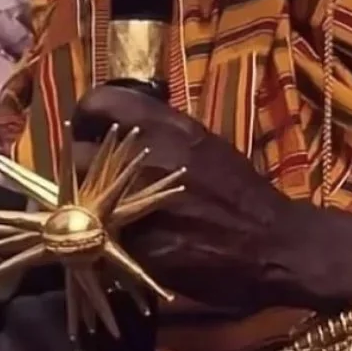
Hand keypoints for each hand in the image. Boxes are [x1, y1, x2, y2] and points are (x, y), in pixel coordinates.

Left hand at [72, 83, 305, 311]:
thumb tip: (121, 133)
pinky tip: (117, 246)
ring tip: (99, 218)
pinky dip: (102, 243)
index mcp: (168, 126)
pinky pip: (99, 240)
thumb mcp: (202, 145)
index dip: (86, 119)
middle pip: (77, 154)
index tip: (90, 133)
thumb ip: (160, 135)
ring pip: (78, 202)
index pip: (98, 103)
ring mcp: (141, 202)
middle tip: (92, 185)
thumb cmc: (240, 192)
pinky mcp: (139, 246)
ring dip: (83, 210)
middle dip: (78, 172)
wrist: (274, 243)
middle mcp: (149, 156)